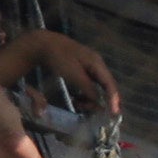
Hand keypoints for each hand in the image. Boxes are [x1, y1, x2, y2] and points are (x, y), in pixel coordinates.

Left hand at [0, 30, 118, 113]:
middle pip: (106, 86)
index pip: (110, 84)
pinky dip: (86, 93)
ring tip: (81, 105)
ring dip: (92, 98)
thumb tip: (99, 101)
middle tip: (94, 112)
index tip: (114, 114)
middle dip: (103, 100)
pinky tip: (78, 98)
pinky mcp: (82, 68)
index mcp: (97, 63)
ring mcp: (90, 65)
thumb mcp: (74, 75)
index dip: (114, 100)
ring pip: (98, 86)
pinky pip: (89, 83)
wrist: (42, 44)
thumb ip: (89, 88)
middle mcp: (97, 64)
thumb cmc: (58, 58)